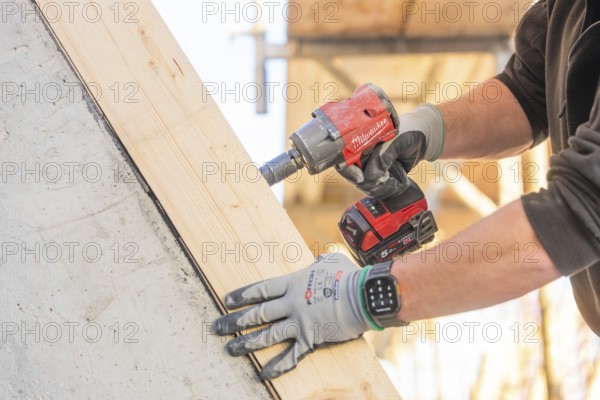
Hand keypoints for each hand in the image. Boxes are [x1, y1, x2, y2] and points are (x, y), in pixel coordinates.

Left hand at [213, 253, 370, 379]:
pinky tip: (262, 373)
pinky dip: (276, 366)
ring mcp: (300, 322)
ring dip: (246, 343)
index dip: (242, 295)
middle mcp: (292, 303)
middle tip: (217, 327)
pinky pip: (290, 356)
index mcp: (294, 283)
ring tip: (230, 349)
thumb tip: (318, 261)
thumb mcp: (331, 261)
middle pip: (257, 313)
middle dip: (235, 321)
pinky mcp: (311, 339)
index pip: (261, 290)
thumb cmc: (349, 275)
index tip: (226, 301)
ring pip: (267, 334)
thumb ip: (319, 263)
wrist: (364, 295)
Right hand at [338, 103, 443, 198]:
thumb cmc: (408, 131)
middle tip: (383, 178)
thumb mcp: (396, 140)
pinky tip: (394, 184)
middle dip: (367, 182)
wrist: (423, 139)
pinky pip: (375, 189)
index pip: (343, 158)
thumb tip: (370, 176)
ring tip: (392, 180)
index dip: (348, 170)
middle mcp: (361, 155)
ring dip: (378, 188)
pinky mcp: (379, 177)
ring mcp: (369, 167)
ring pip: (364, 186)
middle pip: (352, 176)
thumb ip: (383, 155)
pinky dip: (384, 191)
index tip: (361, 177)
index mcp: (359, 141)